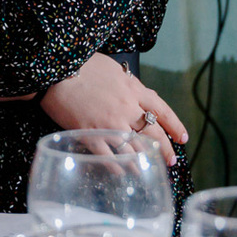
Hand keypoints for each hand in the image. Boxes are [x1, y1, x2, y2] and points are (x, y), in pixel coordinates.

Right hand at [38, 52, 188, 164]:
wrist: (55, 71)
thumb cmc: (80, 64)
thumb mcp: (112, 67)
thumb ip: (128, 81)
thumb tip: (136, 90)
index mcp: (133, 89)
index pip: (162, 110)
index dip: (175, 126)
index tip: (182, 138)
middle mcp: (126, 108)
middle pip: (153, 133)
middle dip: (166, 149)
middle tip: (171, 161)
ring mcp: (109, 123)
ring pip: (134, 149)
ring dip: (143, 162)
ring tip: (147, 171)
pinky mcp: (91, 134)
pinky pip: (109, 156)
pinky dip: (118, 166)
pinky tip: (122, 172)